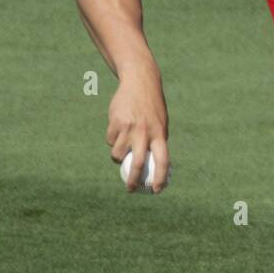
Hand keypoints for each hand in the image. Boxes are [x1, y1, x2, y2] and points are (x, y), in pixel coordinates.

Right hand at [107, 62, 170, 192]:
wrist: (140, 82)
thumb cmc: (152, 107)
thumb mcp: (160, 124)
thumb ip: (155, 141)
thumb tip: (151, 166)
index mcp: (160, 134)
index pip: (163, 161)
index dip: (160, 177)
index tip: (156, 190)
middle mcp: (145, 132)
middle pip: (138, 164)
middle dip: (132, 180)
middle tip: (130, 189)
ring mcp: (129, 128)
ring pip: (118, 154)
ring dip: (118, 156)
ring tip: (123, 146)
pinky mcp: (115, 123)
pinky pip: (110, 141)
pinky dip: (112, 140)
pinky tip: (118, 127)